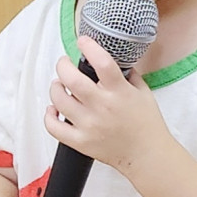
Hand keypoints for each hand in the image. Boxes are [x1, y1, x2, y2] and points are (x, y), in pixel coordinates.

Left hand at [46, 37, 167, 176]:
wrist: (147, 155)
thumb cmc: (147, 124)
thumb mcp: (143, 92)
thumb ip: (128, 75)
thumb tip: (114, 60)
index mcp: (120, 92)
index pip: (102, 62)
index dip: (89, 47)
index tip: (83, 41)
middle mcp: (102, 107)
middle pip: (71, 79)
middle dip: (63, 65)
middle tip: (65, 63)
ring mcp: (89, 125)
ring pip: (59, 100)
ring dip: (56, 87)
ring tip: (60, 85)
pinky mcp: (80, 141)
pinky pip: (54, 127)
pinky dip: (49, 115)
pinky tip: (53, 109)